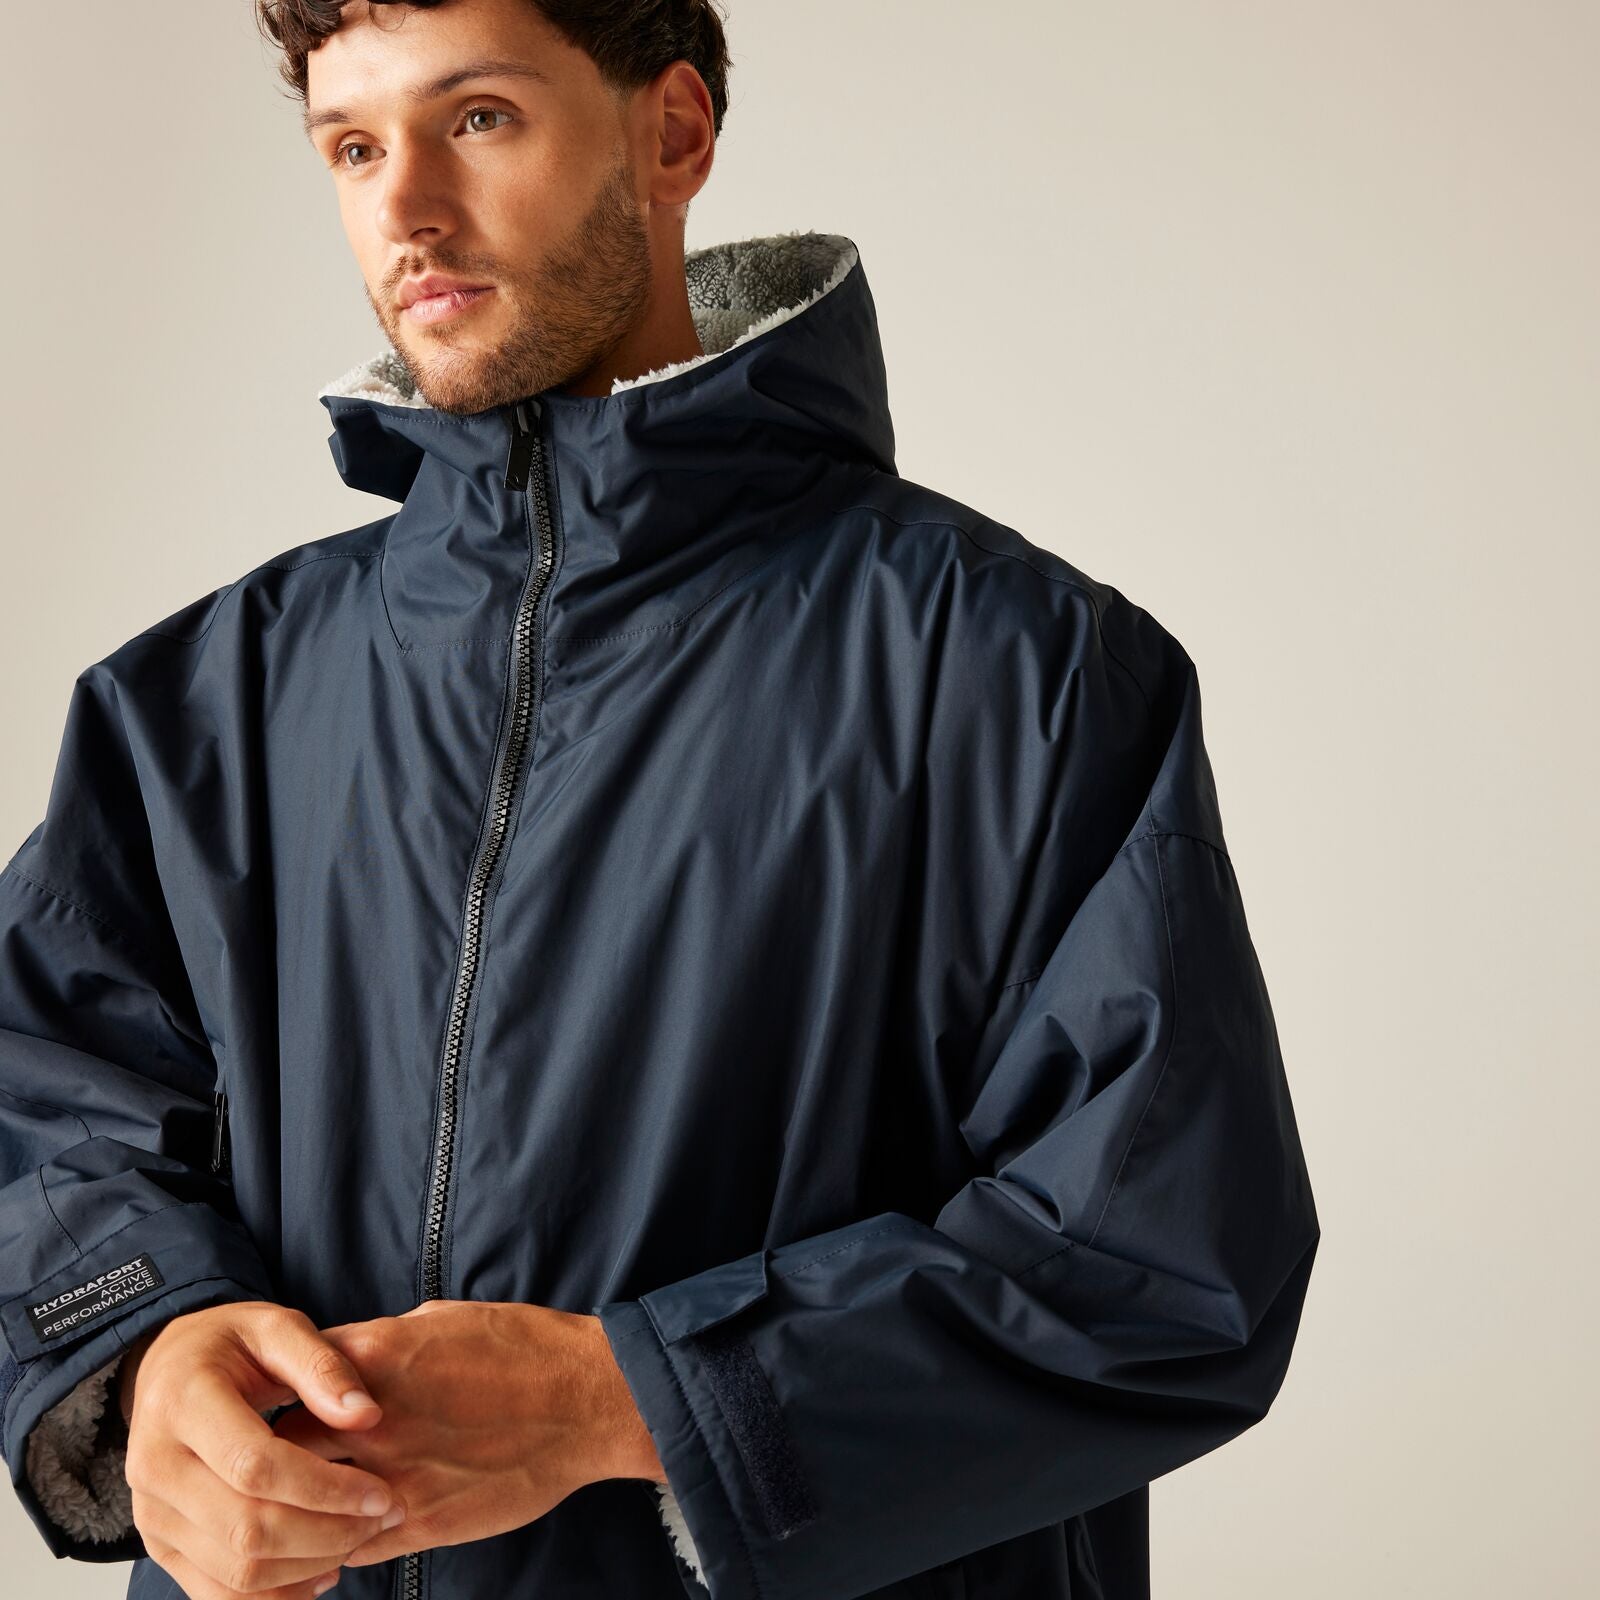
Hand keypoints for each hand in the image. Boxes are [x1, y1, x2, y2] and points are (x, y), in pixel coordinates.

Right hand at [119, 1300, 404, 1599]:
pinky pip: (216, 1591)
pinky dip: (274, 1594)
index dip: (325, 1488)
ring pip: (234, 1570)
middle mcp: (155, 1465)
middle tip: (384, 1518)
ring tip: (361, 1537)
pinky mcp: (159, 1543)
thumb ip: (323, 1365)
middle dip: (326, 1532)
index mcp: (182, 1403)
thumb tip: (367, 1415)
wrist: (166, 1368)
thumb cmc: (233, 1343)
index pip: (255, 1467)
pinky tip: (323, 1569)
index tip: (382, 1493)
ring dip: (308, 1566)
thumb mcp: (277, 1327)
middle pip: (245, 1529)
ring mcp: (151, 1512)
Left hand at [268, 1300, 663, 1570]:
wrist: (586, 1399)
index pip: (285, 1381)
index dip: (276, 1397)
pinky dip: (337, 1548)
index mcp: (377, 1356)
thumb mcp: (442, 1320)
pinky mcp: (423, 1522)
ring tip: (297, 1512)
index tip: (277, 1406)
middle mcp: (375, 1418)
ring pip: (306, 1507)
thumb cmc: (522, 1349)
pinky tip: (338, 1542)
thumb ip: (381, 1344)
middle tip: (278, 1465)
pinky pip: (350, 1548)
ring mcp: (396, 1475)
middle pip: (279, 1446)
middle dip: (274, 1457)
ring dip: (298, 1511)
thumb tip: (342, 1361)